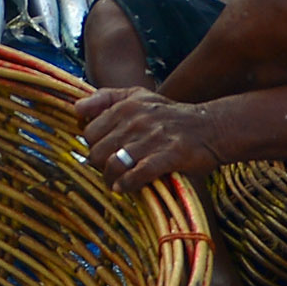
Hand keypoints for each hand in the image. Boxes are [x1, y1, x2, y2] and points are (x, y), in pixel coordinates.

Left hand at [81, 86, 225, 190]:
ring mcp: (153, 137)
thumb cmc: (170, 115)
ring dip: (111, 180)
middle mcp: (136, 119)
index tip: (103, 154)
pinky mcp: (169, 155)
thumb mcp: (138, 97)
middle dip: (100, 166)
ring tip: (116, 184)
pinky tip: (126, 188)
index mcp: (126, 105)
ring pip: (114, 165)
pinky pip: (137, 175)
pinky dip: (128, 185)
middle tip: (109, 172)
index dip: (93, 147)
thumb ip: (105, 99)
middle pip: (97, 151)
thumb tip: (76, 109)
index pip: (89, 132)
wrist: (211, 127)